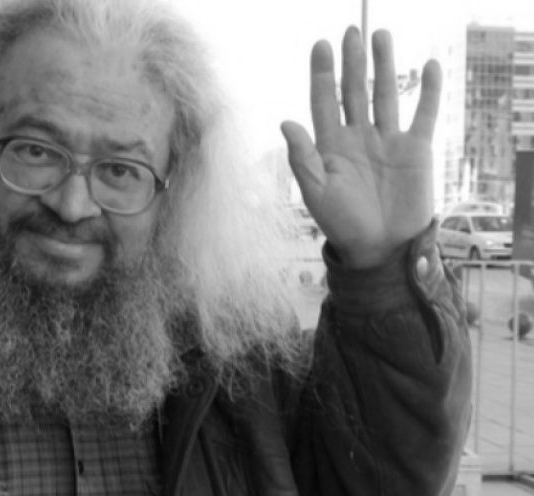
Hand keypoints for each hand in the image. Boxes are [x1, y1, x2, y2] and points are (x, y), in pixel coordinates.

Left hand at [281, 27, 440, 268]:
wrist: (380, 248)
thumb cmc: (343, 224)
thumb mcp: (317, 193)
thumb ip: (302, 158)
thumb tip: (285, 122)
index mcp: (330, 145)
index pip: (324, 101)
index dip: (322, 74)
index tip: (321, 46)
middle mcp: (357, 136)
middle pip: (354, 91)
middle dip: (352, 62)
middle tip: (351, 31)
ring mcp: (387, 140)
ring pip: (386, 94)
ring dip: (384, 66)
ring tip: (381, 36)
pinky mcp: (416, 149)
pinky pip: (423, 114)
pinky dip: (427, 91)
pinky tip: (428, 65)